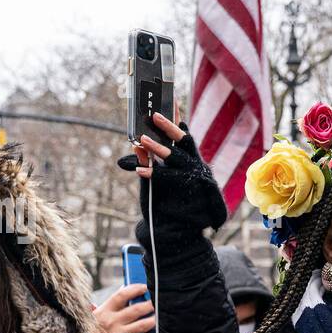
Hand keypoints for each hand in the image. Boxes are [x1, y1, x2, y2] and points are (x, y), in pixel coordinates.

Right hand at [94, 283, 157, 332]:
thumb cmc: (94, 330)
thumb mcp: (98, 314)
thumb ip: (112, 304)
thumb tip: (126, 289)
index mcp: (105, 311)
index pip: (122, 295)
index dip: (136, 289)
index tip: (145, 287)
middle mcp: (112, 322)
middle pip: (136, 310)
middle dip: (150, 305)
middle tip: (158, 302)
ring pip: (143, 325)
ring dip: (154, 321)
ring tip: (161, 317)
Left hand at [117, 112, 227, 247]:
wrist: (177, 232)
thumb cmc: (166, 204)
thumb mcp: (155, 180)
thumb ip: (148, 163)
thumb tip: (135, 145)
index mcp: (190, 160)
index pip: (183, 135)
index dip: (177, 118)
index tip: (170, 100)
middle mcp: (196, 166)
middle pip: (184, 141)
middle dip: (169, 127)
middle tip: (153, 115)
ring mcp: (195, 179)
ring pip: (177, 159)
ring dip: (159, 149)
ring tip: (142, 140)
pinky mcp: (190, 192)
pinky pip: (170, 179)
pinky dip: (154, 174)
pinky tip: (139, 170)